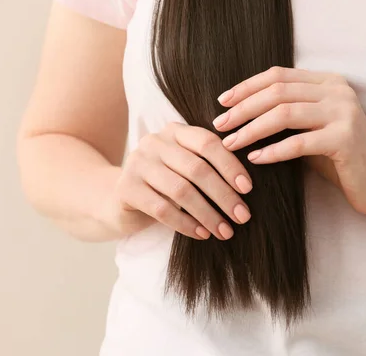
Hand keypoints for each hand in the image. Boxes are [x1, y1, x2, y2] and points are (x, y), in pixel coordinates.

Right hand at [106, 123, 252, 240]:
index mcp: (175, 132)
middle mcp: (155, 142)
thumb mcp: (185, 169)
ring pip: (181, 190)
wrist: (117, 200)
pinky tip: (202, 234)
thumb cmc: (164, 185)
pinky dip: (186, 224)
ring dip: (208, 214)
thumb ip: (208, 167)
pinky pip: (162, 209)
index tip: (247, 189)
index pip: (208, 143)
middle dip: (224, 195)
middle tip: (242, 216)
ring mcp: (138, 163)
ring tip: (225, 231)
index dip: (230, 165)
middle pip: (197, 168)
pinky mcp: (126, 188)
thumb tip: (245, 188)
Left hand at [213, 66, 365, 217]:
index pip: (279, 75)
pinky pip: (299, 142)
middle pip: (278, 92)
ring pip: (284, 114)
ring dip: (251, 129)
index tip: (222, 102)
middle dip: (243, 108)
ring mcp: (344, 112)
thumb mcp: (311, 127)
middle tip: (219, 124)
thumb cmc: (339, 156)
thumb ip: (286, 113)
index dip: (247, 87)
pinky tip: (254, 159)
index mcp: (328, 81)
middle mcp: (338, 91)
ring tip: (230, 143)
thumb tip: (239, 111)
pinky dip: (273, 151)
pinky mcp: (345, 138)